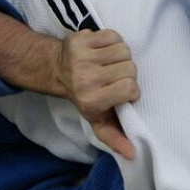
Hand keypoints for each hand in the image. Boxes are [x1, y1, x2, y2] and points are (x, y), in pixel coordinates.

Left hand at [57, 29, 140, 159]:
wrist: (57, 70)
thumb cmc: (84, 97)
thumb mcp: (97, 120)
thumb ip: (115, 137)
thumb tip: (132, 153)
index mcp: (91, 100)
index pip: (130, 88)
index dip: (132, 90)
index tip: (123, 93)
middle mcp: (85, 79)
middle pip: (130, 68)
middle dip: (128, 72)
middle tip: (116, 77)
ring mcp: (82, 57)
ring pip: (124, 50)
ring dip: (122, 56)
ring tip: (111, 64)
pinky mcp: (81, 38)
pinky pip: (114, 36)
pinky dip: (113, 42)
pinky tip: (105, 51)